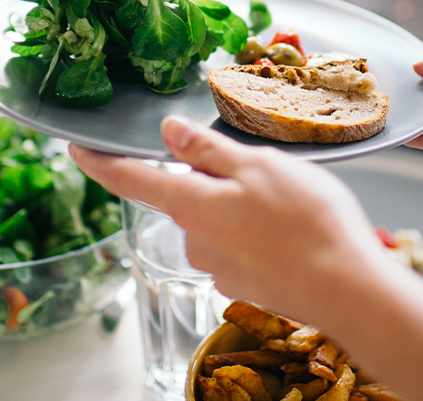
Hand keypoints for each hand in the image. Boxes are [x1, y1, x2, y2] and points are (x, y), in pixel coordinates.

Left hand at [69, 116, 388, 322]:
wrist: (347, 290)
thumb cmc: (307, 222)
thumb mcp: (257, 166)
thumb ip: (207, 150)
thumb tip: (168, 132)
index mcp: (191, 205)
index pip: (129, 179)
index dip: (98, 161)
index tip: (75, 148)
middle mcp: (195, 240)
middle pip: (186, 196)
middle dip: (212, 178)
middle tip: (260, 166)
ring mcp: (220, 267)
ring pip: (218, 221)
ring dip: (242, 206)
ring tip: (291, 200)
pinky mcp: (246, 284)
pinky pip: (243, 246)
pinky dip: (261, 233)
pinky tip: (294, 230)